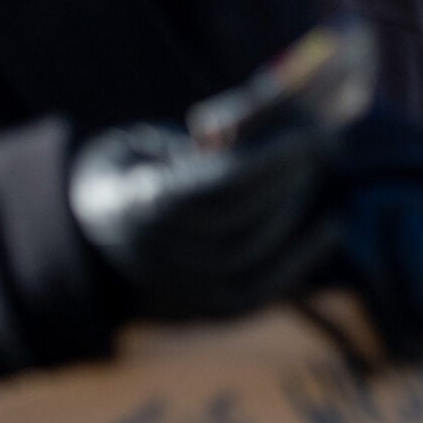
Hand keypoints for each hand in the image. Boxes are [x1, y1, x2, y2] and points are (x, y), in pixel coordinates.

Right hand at [69, 121, 335, 321]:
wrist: (93, 237)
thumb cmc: (139, 171)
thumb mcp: (158, 140)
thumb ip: (213, 128)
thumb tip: (264, 113)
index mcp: (140, 200)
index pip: (216, 184)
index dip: (269, 159)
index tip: (308, 133)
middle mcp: (153, 252)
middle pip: (235, 220)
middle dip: (285, 179)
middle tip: (318, 143)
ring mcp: (174, 287)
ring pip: (245, 255)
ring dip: (288, 210)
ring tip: (307, 173)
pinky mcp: (200, 310)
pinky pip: (255, 294)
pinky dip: (298, 262)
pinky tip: (329, 227)